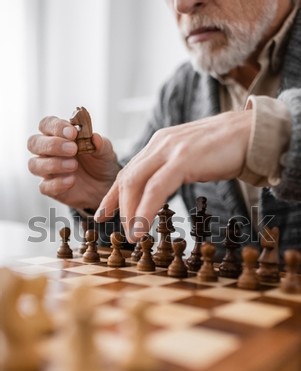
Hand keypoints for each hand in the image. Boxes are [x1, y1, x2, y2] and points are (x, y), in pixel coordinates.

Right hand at [27, 116, 119, 208]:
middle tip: (73, 149)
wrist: (105, 185)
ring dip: (53, 164)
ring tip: (74, 165)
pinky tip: (71, 181)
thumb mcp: (105, 151)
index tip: (72, 133)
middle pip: (34, 143)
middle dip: (52, 145)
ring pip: (34, 165)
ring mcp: (47, 170)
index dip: (56, 127)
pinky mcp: (50, 188)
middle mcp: (48, 151)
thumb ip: (100, 143)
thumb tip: (95, 137)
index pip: (46, 124)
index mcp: (58, 135)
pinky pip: (44, 186)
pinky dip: (57, 184)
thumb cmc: (100, 162)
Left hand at [95, 110, 251, 241]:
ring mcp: (170, 149)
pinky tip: (142, 228)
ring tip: (131, 235)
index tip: (103, 213)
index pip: (128, 170)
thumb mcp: (191, 157)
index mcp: (160, 143)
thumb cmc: (225, 149)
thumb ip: (173, 168)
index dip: (113, 194)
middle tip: (122, 231)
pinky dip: (145, 211)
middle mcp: (160, 143)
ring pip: (136, 183)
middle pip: (127, 177)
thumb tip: (161, 190)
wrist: (253, 133)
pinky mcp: (184, 158)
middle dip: (119, 206)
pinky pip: (156, 189)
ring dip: (130, 212)